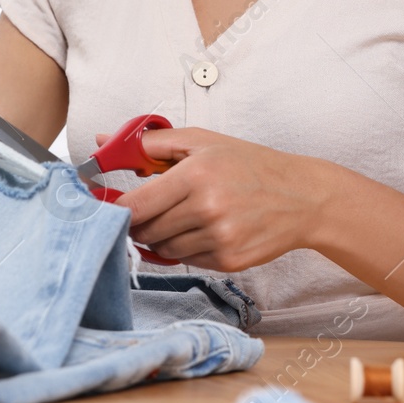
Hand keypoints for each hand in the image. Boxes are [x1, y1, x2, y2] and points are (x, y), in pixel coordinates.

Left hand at [97, 126, 331, 273]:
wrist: (301, 196)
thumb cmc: (249, 165)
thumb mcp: (203, 142)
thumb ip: (150, 143)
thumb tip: (102, 142)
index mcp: (196, 174)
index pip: (134, 206)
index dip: (114, 210)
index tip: (108, 207)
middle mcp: (207, 208)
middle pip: (145, 230)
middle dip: (139, 222)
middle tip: (151, 209)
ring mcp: (219, 238)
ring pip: (163, 248)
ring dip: (163, 236)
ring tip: (184, 216)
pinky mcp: (229, 261)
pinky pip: (187, 260)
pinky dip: (187, 248)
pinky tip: (205, 230)